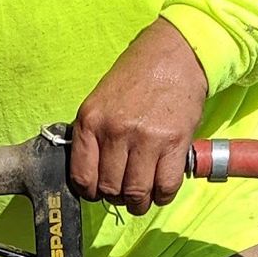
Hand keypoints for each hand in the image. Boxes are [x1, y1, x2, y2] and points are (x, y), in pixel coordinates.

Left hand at [70, 18, 208, 215]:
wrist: (175, 54)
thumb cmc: (137, 77)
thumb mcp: (101, 100)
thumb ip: (93, 135)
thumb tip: (90, 175)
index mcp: (91, 121)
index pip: (82, 177)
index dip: (90, 192)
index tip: (99, 191)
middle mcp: (115, 131)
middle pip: (109, 189)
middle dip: (116, 198)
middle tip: (125, 191)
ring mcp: (145, 139)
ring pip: (136, 193)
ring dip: (139, 202)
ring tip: (142, 196)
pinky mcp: (174, 143)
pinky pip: (165, 187)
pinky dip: (162, 196)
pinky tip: (161, 189)